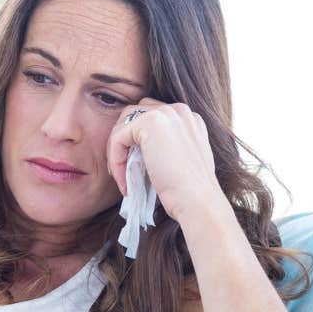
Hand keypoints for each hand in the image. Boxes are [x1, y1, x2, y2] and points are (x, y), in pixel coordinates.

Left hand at [106, 97, 221, 222]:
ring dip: (116, 152)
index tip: (132, 169)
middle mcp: (179, 110)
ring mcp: (166, 113)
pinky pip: (118, 138)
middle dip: (123, 141)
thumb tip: (137, 154)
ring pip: (124, 125)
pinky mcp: (150, 122)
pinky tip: (124, 182)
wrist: (197, 200)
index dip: (136, 142)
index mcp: (188, 119)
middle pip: (135, 115)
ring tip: (122, 178)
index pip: (151, 118)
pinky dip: (115, 160)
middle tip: (121, 170)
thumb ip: (163, 149)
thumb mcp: (178, 162)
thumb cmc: (189, 191)